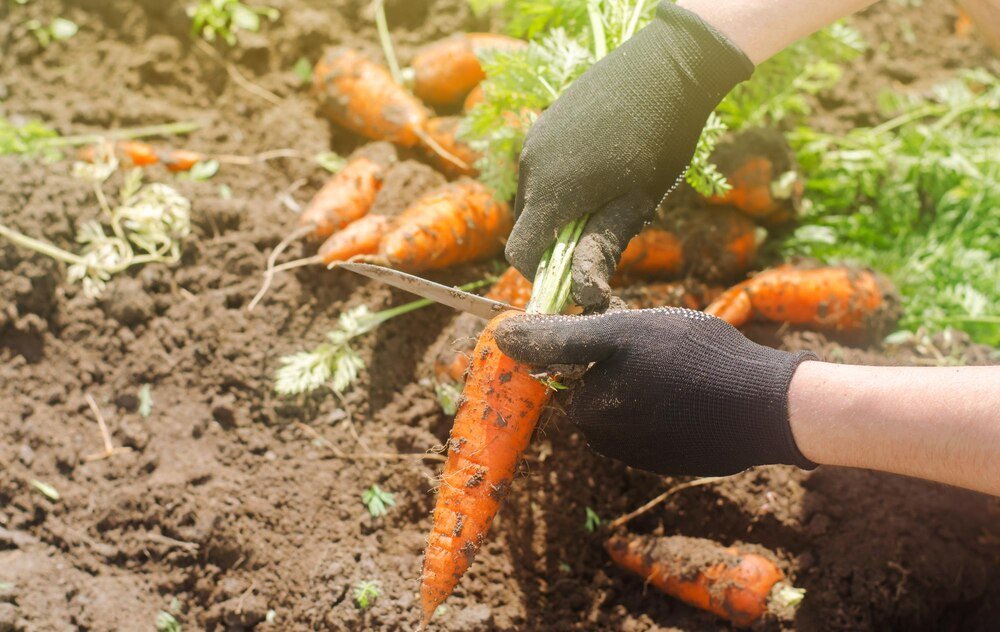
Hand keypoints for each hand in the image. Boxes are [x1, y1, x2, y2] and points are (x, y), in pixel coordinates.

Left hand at [494, 308, 816, 475]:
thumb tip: (500, 336)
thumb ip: (558, 337)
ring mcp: (642, 453)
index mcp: (590, 411)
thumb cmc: (691, 359)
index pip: (568, 368)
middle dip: (620, 363)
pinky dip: (670, 404)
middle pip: (598, 387)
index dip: (594, 342)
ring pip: (627, 402)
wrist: (766, 406)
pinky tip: (699, 391)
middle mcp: (608, 440)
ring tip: (685, 366)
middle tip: (661, 345)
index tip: (630, 335)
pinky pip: (655, 422)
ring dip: (645, 382)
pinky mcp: (672, 460)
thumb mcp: (620, 333)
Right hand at [505, 1, 752, 308]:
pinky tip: (602, 164)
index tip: (573, 275)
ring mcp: (534, 141)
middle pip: (527, 225)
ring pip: (535, 196)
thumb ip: (602, 251)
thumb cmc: (658, 141)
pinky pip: (541, 168)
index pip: (519, 253)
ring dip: (560, 209)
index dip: (541, 274)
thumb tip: (584, 299)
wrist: (666, 67)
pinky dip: (561, 181)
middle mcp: (530, 166)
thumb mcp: (635, 203)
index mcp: (550, 193)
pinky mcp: (544, 123)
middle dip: (556, 240)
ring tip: (608, 192)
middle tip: (603, 229)